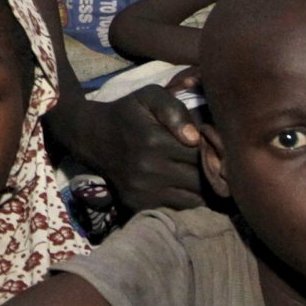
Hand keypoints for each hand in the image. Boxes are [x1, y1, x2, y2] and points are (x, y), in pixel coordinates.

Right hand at [56, 82, 204, 212]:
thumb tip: (194, 138)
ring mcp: (142, 191)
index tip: (212, 145)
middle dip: (212, 172)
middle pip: (200, 179)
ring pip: (194, 198)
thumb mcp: (149, 97)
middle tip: (213, 162)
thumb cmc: (128, 113)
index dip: (213, 150)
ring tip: (202, 175)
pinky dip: (187, 199)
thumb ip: (174, 109)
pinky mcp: (138, 205)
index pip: (201, 154)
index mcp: (153, 141)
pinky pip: (177, 208)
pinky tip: (185, 185)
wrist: (92, 136)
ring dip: (202, 189)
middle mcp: (148, 169)